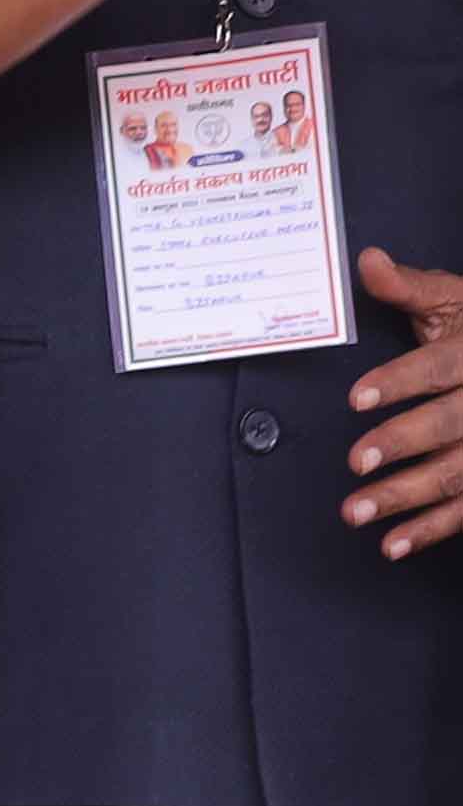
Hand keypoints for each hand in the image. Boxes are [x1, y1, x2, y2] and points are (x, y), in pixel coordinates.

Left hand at [344, 249, 462, 558]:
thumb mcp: (457, 301)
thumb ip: (410, 287)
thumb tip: (366, 260)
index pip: (439, 368)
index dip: (399, 381)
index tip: (354, 397)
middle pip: (451, 425)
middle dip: (403, 444)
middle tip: (355, 461)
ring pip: (458, 473)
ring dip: (408, 496)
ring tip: (356, 511)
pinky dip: (433, 530)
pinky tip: (393, 545)